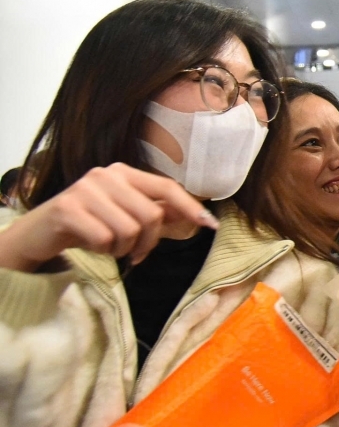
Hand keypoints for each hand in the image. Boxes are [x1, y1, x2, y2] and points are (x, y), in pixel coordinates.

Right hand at [0, 164, 216, 272]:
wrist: (41, 232)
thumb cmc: (90, 224)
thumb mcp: (125, 215)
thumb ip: (158, 213)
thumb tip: (196, 216)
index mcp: (125, 172)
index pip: (167, 188)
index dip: (190, 207)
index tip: (209, 225)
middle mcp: (107, 175)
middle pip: (151, 215)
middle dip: (148, 242)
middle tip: (135, 253)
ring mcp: (86, 189)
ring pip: (129, 229)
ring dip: (123, 248)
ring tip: (110, 247)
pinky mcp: (68, 208)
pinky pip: (104, 238)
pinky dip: (103, 250)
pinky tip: (93, 246)